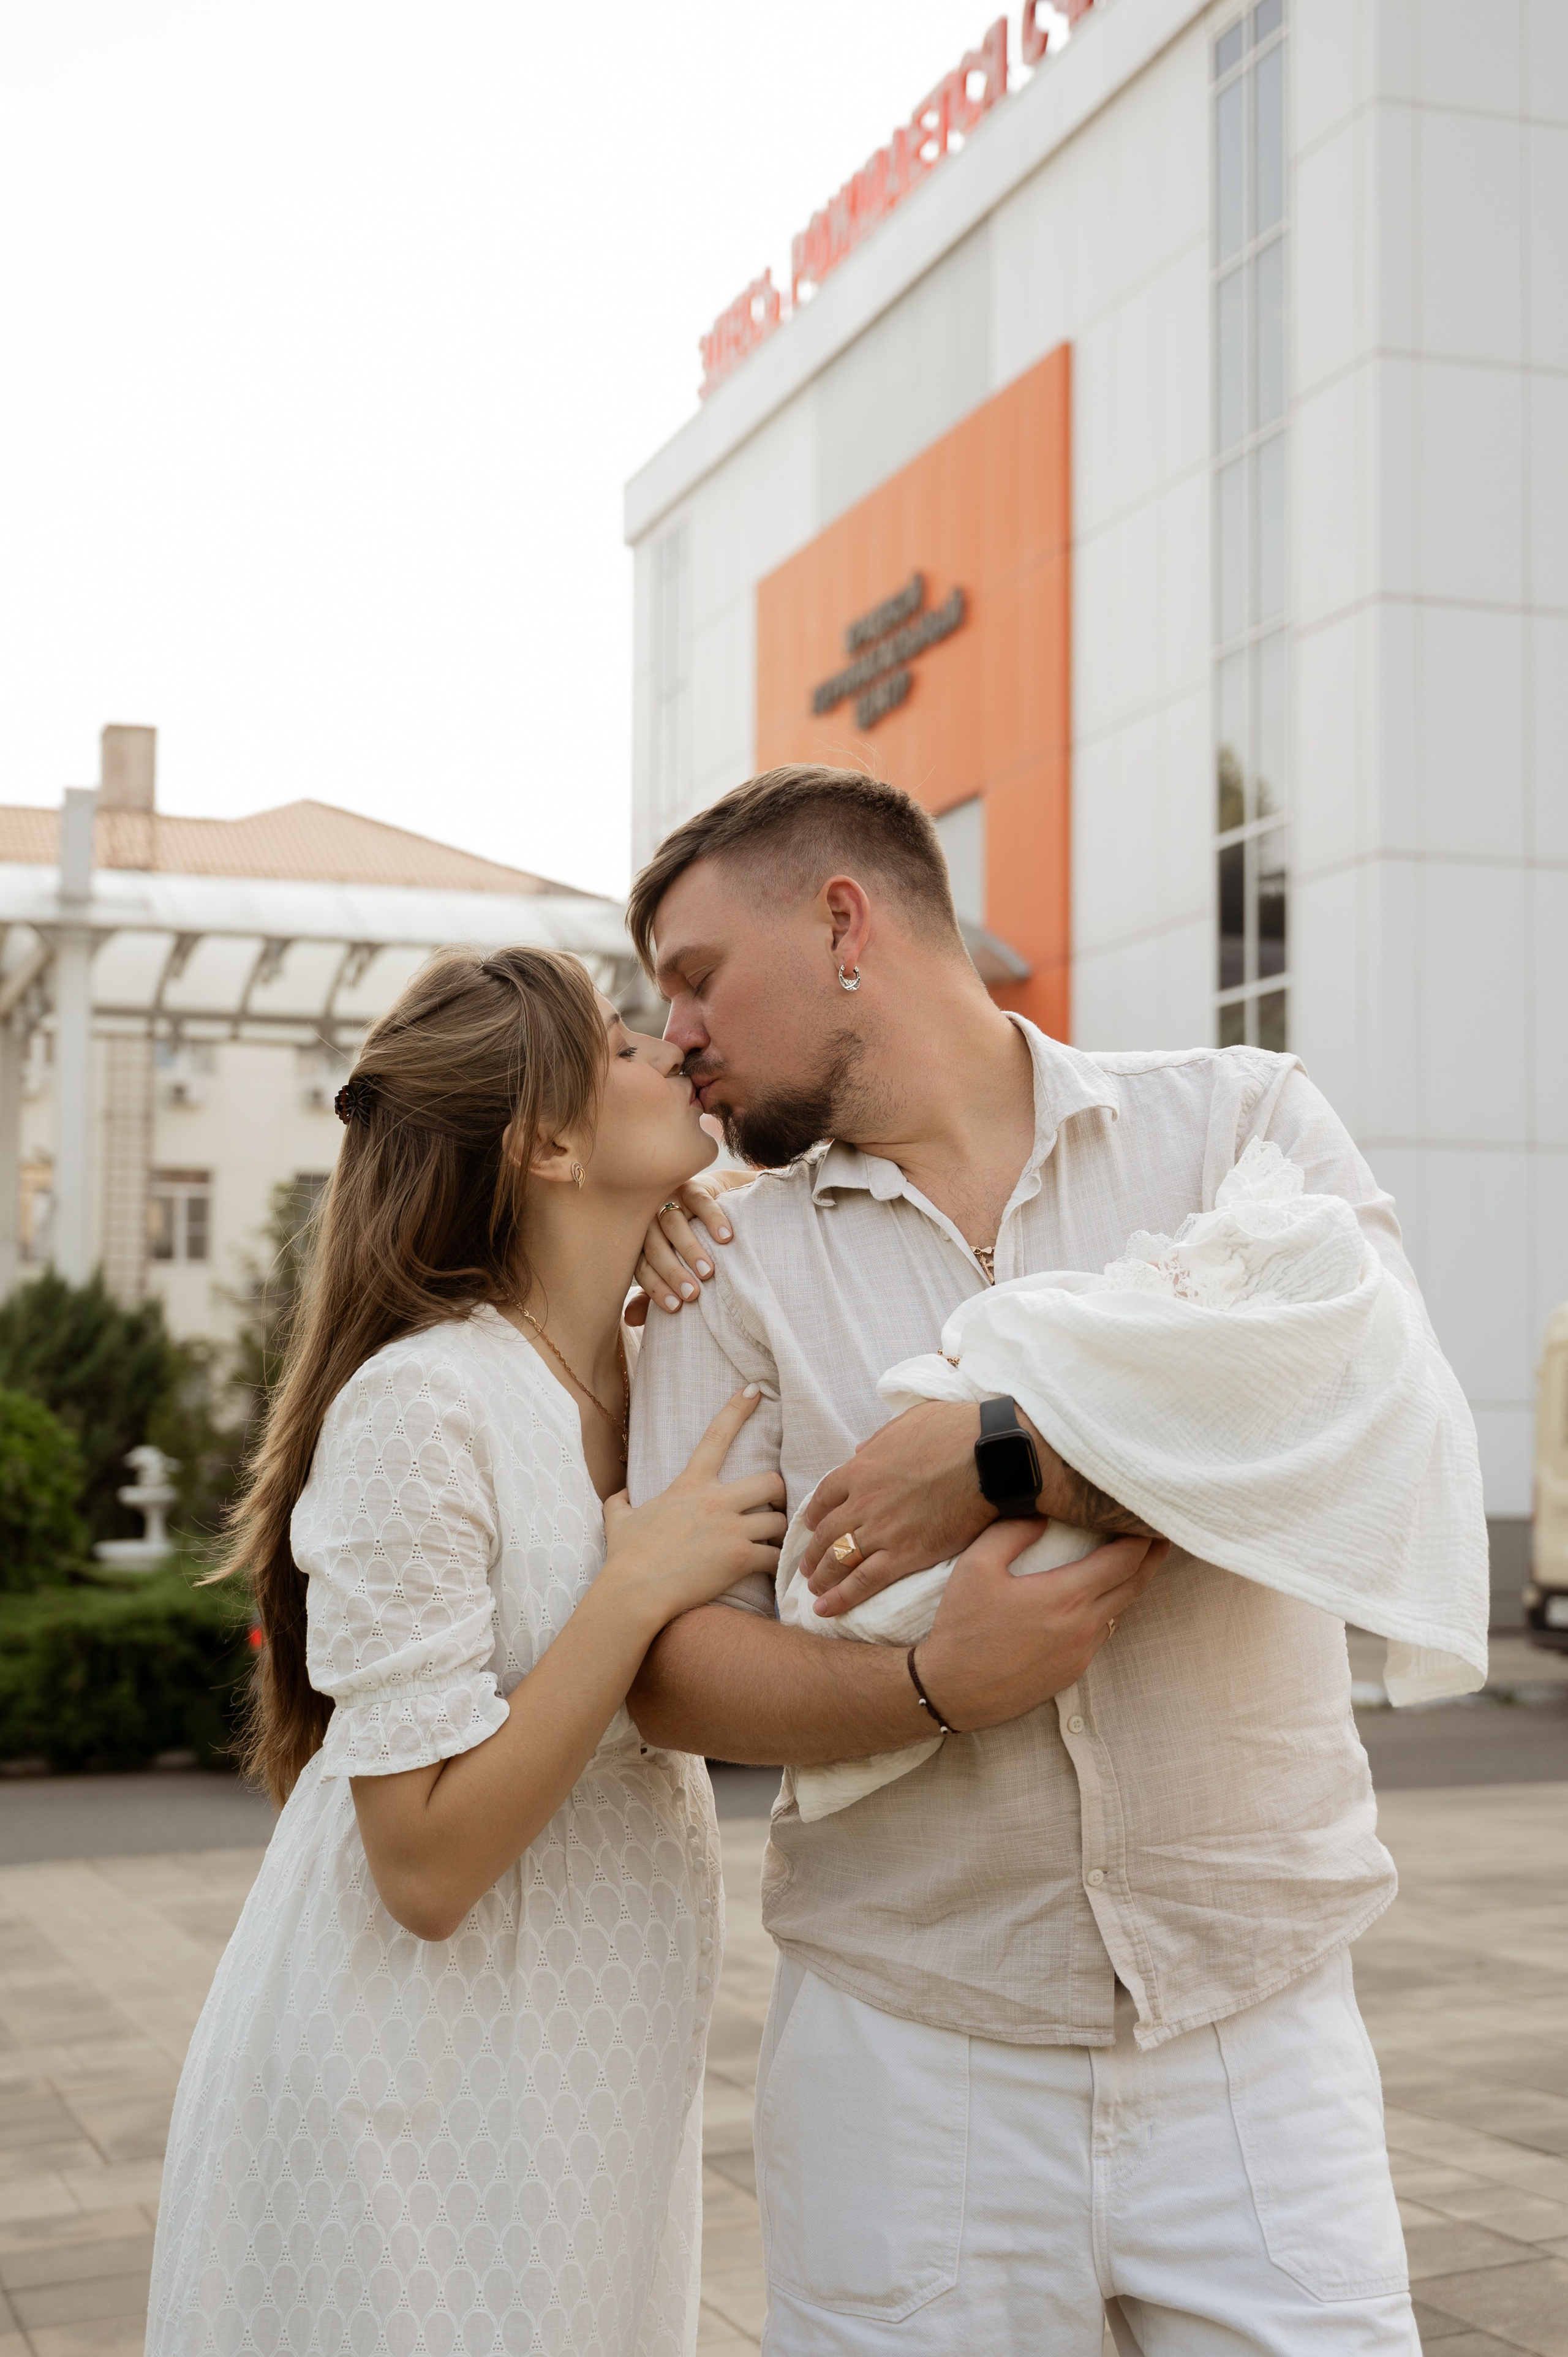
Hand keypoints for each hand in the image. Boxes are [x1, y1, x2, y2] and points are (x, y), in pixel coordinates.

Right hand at [600, 1387, 785, 1626]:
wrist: (633, 1592)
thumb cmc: (626, 1557)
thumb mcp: (618, 1519)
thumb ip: (623, 1501)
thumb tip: (621, 1495)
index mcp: (689, 1485)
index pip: (717, 1436)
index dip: (737, 1410)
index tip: (755, 1390)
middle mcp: (715, 1501)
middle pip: (771, 1481)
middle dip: (778, 1494)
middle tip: (773, 1507)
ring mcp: (730, 1529)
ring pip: (779, 1521)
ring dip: (778, 1533)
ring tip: (771, 1544)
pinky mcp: (740, 1558)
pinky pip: (774, 1556)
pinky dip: (775, 1564)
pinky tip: (770, 1571)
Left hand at [624, 1172, 753, 1324]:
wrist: (715, 1202)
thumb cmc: (691, 1244)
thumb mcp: (673, 1268)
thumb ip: (653, 1293)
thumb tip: (630, 1320)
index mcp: (640, 1243)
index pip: (641, 1267)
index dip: (655, 1288)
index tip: (676, 1307)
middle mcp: (650, 1220)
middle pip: (654, 1246)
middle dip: (673, 1272)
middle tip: (693, 1293)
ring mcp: (670, 1199)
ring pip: (673, 1224)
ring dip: (690, 1249)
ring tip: (708, 1271)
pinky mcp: (693, 1186)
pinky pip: (700, 1201)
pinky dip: (713, 1220)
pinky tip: (726, 1239)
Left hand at [800, 1402, 993, 1613]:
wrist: (989, 1456)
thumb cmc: (955, 1431)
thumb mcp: (907, 1423)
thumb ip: (879, 1441)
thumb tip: (861, 1452)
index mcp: (862, 1469)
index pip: (825, 1497)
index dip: (816, 1515)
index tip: (813, 1527)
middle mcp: (864, 1502)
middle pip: (827, 1533)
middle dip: (813, 1553)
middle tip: (807, 1567)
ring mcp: (882, 1530)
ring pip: (839, 1559)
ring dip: (823, 1577)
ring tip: (815, 1590)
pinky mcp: (906, 1554)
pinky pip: (864, 1581)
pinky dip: (842, 1597)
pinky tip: (826, 1607)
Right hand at [912, 1522, 1167, 1731]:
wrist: (952, 1691)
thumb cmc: (962, 1626)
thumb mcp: (976, 1566)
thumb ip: (1012, 1531)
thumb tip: (1043, 1514)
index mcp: (1066, 1596)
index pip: (1125, 1559)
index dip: (1142, 1537)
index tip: (1147, 1519)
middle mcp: (1083, 1626)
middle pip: (1135, 1585)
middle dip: (1152, 1558)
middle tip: (1160, 1536)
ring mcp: (1081, 1653)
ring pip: (1118, 1612)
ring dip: (1127, 1586)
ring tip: (1128, 1564)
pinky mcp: (1072, 1673)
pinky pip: (1099, 1635)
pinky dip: (1104, 1612)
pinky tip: (1092, 1601)